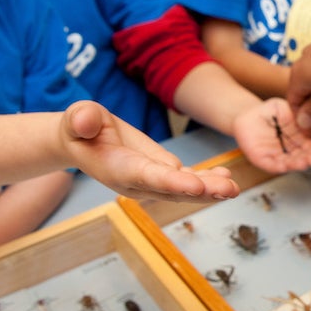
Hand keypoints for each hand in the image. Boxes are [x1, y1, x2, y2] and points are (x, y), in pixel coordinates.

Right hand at [62, 101, 239, 201]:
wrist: (82, 142)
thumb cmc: (79, 129)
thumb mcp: (77, 118)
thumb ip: (81, 120)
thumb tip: (84, 121)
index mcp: (118, 169)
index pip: (148, 177)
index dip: (173, 182)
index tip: (196, 185)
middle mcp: (137, 182)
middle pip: (173, 189)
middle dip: (202, 192)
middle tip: (228, 191)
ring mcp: (151, 181)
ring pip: (183, 189)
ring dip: (210, 190)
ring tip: (233, 188)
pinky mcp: (160, 173)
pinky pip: (186, 180)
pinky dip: (206, 181)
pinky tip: (226, 177)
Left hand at [234, 98, 310, 172]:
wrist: (248, 114)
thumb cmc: (269, 111)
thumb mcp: (286, 108)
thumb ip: (299, 113)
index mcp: (298, 138)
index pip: (309, 147)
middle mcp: (288, 150)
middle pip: (301, 157)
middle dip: (308, 160)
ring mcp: (275, 155)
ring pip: (287, 163)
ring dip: (296, 165)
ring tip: (303, 163)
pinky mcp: (261, 158)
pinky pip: (270, 164)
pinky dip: (277, 166)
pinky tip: (284, 167)